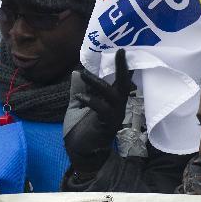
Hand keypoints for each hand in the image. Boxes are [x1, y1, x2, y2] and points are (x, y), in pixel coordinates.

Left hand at [64, 49, 132, 170]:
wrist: (80, 153)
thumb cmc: (79, 130)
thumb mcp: (76, 106)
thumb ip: (79, 89)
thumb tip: (77, 71)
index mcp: (110, 100)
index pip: (117, 79)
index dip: (119, 65)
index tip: (119, 48)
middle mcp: (116, 106)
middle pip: (124, 83)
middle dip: (123, 67)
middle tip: (120, 51)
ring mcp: (114, 116)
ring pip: (113, 95)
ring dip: (98, 82)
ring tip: (83, 72)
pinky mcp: (107, 125)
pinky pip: (102, 109)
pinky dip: (91, 101)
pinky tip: (79, 97)